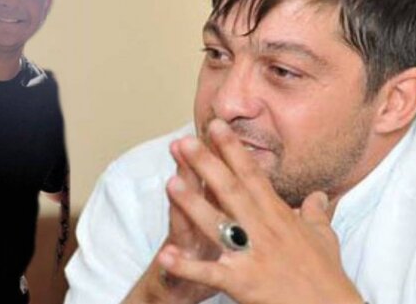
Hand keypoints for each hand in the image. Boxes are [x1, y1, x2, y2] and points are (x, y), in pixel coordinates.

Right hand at [121, 143, 220, 303]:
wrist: (176, 290)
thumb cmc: (209, 259)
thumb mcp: (225, 227)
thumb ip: (234, 201)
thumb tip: (248, 178)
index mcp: (216, 212)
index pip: (219, 178)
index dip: (220, 155)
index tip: (222, 127)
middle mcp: (194, 223)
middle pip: (194, 190)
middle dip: (192, 166)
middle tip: (189, 140)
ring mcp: (183, 246)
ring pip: (180, 222)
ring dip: (177, 204)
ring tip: (172, 183)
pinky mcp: (176, 273)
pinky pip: (176, 268)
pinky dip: (174, 263)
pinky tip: (167, 256)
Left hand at [158, 119, 363, 303]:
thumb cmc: (325, 275)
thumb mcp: (324, 237)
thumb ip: (316, 213)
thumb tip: (319, 195)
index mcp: (277, 215)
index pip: (252, 174)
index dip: (232, 149)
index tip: (215, 127)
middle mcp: (263, 228)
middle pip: (230, 190)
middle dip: (206, 164)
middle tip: (183, 142)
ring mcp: (252, 254)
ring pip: (217, 224)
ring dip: (193, 204)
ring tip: (170, 183)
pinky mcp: (243, 282)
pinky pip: (210, 272)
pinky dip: (187, 266)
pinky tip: (165, 256)